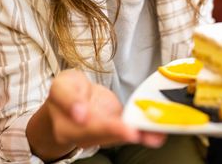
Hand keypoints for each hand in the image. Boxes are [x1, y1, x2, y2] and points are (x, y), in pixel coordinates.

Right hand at [47, 69, 164, 148]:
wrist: (75, 101)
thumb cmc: (69, 91)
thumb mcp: (63, 85)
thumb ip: (68, 96)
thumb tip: (78, 112)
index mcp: (66, 124)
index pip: (81, 123)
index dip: (96, 124)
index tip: (96, 120)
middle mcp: (85, 134)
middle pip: (103, 133)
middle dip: (120, 132)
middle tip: (135, 132)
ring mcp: (102, 134)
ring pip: (119, 136)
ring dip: (138, 136)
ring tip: (155, 136)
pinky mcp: (117, 129)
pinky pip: (130, 131)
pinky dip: (144, 133)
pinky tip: (158, 135)